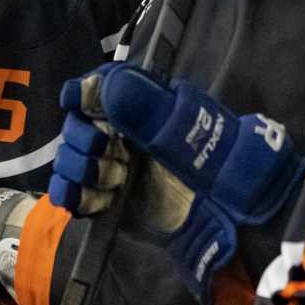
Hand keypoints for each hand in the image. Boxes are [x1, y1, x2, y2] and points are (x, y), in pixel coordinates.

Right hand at [52, 66, 304, 301]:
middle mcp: (123, 134)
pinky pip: (71, 195)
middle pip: (74, 125)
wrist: (236, 220)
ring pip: (68, 160)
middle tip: (112, 154)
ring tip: (115, 181)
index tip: (75, 102)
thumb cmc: (220, 166)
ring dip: (80, 169)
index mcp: (143, 106)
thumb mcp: (187, 129)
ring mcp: (114, 168)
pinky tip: (98, 200)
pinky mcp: (108, 202)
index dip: (81, 93)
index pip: (95, 88)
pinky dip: (74, 196)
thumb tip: (102, 84)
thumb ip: (145, 107)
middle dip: (83, 139)